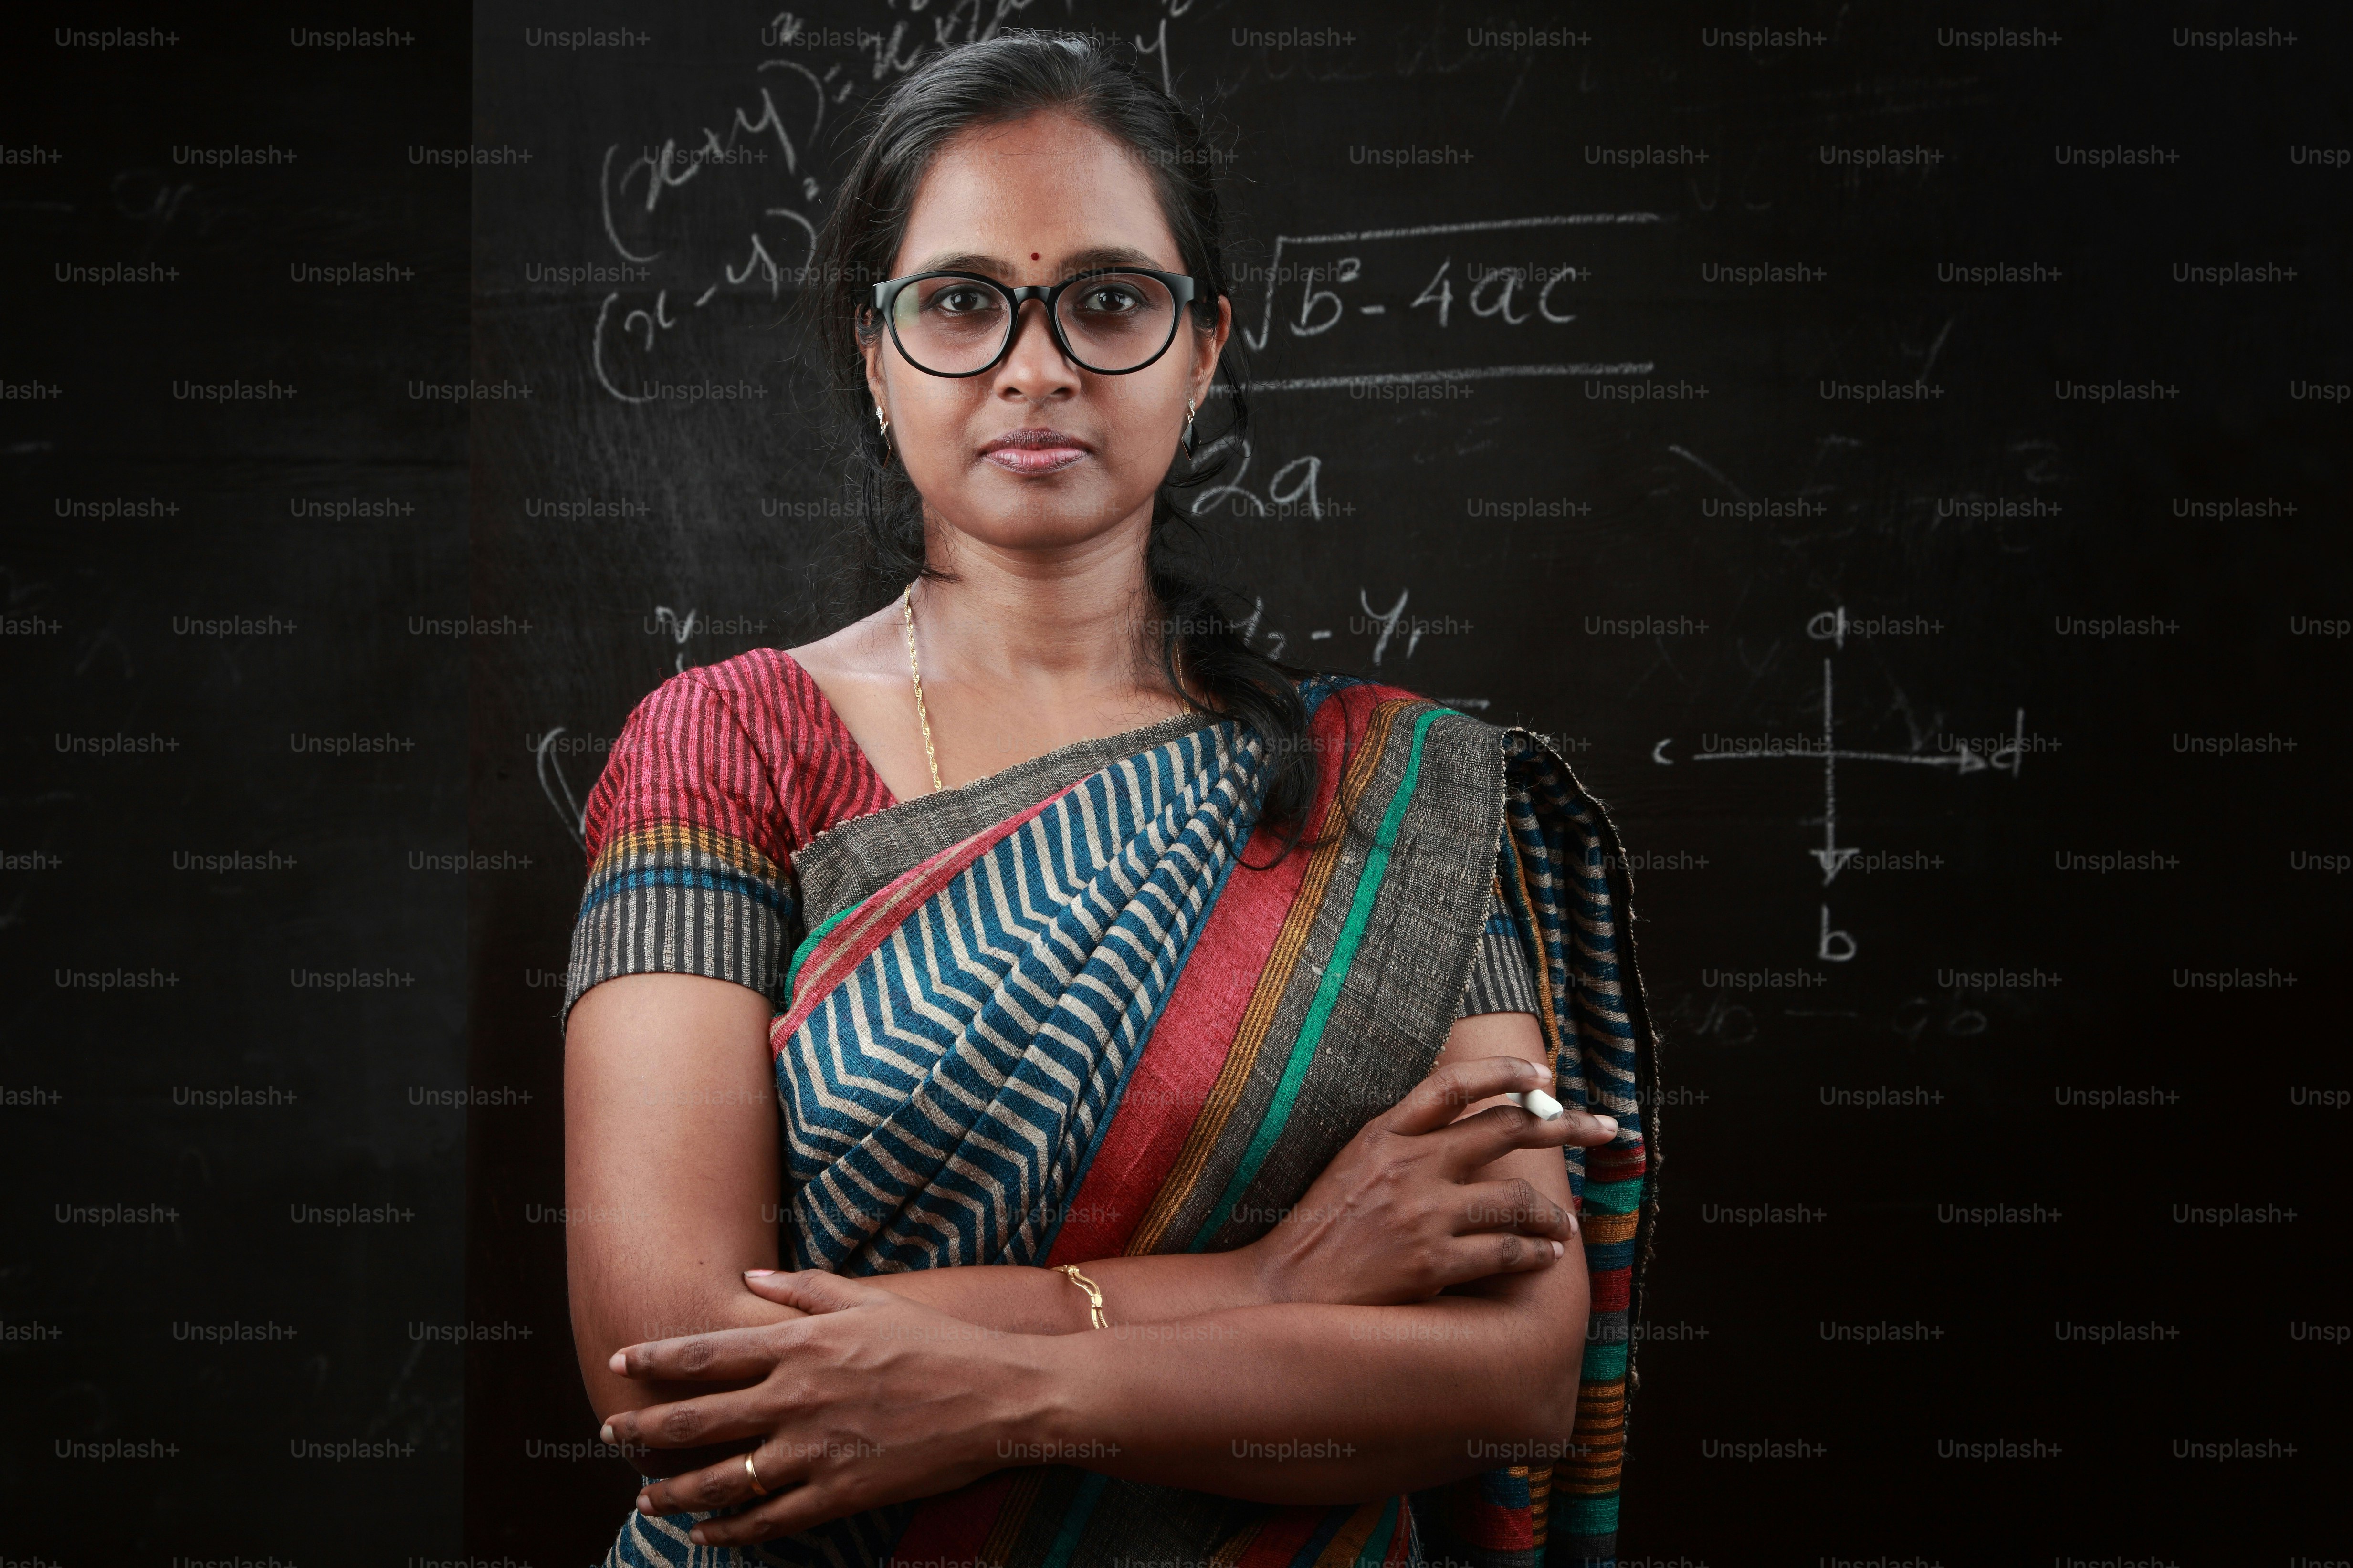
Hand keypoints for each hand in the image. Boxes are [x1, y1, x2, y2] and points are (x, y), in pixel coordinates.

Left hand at [602, 1270, 1048, 1546]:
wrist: (997, 1396)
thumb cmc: (937, 1342)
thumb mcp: (870, 1301)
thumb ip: (805, 1288)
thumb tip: (752, 1274)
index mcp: (802, 1346)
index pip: (707, 1353)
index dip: (655, 1359)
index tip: (618, 1361)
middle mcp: (796, 1398)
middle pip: (697, 1420)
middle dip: (644, 1428)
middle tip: (609, 1433)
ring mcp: (814, 1450)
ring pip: (722, 1478)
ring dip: (674, 1490)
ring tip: (645, 1496)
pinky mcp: (838, 1493)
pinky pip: (767, 1520)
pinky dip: (729, 1530)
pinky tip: (706, 1533)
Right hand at [1245, 1054, 1616, 1305]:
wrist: (1288, 1289)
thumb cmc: (1321, 1227)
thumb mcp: (1353, 1162)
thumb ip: (1404, 1140)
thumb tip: (1465, 1126)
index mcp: (1384, 1134)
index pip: (1454, 1084)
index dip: (1506, 1073)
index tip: (1543, 1076)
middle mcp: (1409, 1166)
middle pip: (1505, 1131)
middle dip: (1565, 1126)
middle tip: (1604, 1128)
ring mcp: (1423, 1215)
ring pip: (1516, 1200)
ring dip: (1554, 1212)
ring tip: (1566, 1223)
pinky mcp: (1433, 1263)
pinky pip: (1505, 1252)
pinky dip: (1535, 1253)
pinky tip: (1546, 1256)